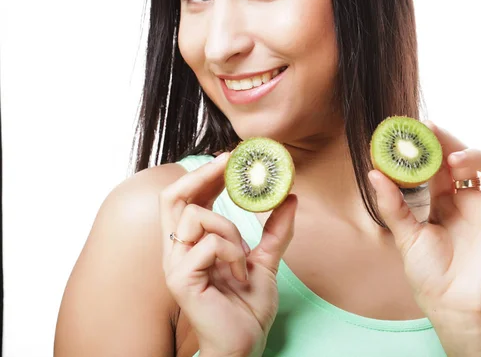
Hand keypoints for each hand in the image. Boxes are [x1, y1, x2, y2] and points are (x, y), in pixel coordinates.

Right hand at [159, 153, 297, 356]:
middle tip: (227, 162)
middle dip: (200, 174)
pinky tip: (240, 274)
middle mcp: (177, 251)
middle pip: (172, 197)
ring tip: (243, 256)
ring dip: (229, 228)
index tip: (229, 159)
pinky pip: (209, 244)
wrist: (244, 346)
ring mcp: (176, 265)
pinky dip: (233, 252)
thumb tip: (290, 198)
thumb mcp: (267, 262)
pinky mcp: (181, 279)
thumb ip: (275, 231)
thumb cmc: (246, 308)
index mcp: (192, 245)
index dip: (204, 175)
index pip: (187, 199)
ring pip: (195, 215)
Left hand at [369, 121, 480, 318]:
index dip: (430, 145)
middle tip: (431, 131)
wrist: (452, 304)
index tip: (415, 128)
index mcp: (442, 200)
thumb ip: (392, 204)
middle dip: (449, 143)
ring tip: (456, 159)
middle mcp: (466, 199)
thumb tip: (373, 172)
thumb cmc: (429, 273)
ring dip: (476, 154)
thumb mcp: (405, 235)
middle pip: (464, 159)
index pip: (438, 163)